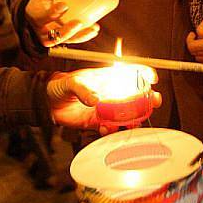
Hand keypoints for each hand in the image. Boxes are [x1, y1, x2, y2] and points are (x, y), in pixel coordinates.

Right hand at [25, 0, 99, 46]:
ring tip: (92, 28)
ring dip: (79, 36)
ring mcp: (52, 37)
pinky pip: (73, 40)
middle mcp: (41, 30)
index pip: (41, 17)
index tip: (64, 5)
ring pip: (65, 40)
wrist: (43, 7)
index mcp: (34, 15)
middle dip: (66, 30)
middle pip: (53, 35)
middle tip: (78, 22)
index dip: (53, 13)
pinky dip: (84, 36)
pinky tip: (94, 30)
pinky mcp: (63, 38)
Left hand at [47, 69, 161, 133]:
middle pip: (136, 96)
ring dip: (133, 120)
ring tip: (131, 123)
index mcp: (107, 78)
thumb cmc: (60, 85)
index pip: (130, 73)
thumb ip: (82, 89)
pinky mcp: (97, 122)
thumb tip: (95, 100)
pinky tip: (103, 128)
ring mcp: (106, 109)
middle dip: (149, 99)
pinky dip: (110, 130)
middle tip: (155, 102)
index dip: (144, 73)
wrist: (47, 103)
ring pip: (127, 115)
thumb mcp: (70, 82)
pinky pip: (110, 128)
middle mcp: (110, 94)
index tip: (152, 78)